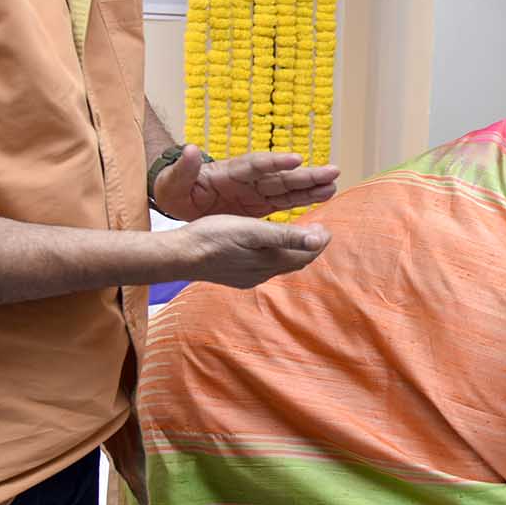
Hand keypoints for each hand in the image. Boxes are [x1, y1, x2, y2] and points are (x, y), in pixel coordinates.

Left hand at [154, 146, 339, 220]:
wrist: (178, 202)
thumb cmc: (174, 189)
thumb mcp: (172, 182)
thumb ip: (183, 169)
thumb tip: (189, 149)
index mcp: (228, 172)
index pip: (254, 165)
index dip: (275, 163)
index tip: (296, 160)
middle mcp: (247, 179)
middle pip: (280, 175)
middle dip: (305, 174)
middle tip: (333, 171)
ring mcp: (255, 191)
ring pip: (288, 188)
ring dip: (311, 186)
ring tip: (335, 183)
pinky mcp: (260, 205)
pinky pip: (285, 202)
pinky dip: (304, 200)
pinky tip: (325, 195)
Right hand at [173, 214, 331, 287]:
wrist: (179, 256)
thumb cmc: (214, 237)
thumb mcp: (252, 230)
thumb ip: (287, 236)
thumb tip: (320, 240)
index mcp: (271, 262)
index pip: (306, 254)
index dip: (319, 241)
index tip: (326, 227)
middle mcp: (263, 274)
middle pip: (295, 262)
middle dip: (309, 248)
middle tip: (317, 231)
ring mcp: (248, 277)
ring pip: (279, 265)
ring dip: (292, 252)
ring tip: (296, 237)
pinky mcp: (236, 276)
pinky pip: (263, 267)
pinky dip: (274, 256)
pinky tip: (266, 249)